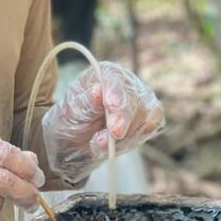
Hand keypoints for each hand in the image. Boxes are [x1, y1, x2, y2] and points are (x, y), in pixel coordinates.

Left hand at [42, 62, 164, 181]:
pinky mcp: (147, 120)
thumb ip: (87, 103)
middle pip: (135, 99)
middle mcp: (128, 84)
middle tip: (114, 133)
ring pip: (144, 117)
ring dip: (123, 136)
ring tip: (99, 144)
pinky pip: (147, 130)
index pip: (116, 79)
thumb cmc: (74, 118)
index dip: (115, 93)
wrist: (78, 139)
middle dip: (123, 118)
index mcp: (107, 73)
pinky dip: (130, 141)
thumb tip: (97, 91)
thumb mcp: (73, 110)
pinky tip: (112, 147)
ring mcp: (141, 101)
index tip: (110, 105)